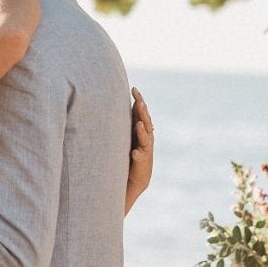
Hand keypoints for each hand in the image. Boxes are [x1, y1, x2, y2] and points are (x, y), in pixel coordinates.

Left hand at [126, 87, 153, 211]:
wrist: (134, 178)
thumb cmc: (130, 152)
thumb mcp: (128, 134)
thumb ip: (128, 120)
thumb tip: (120, 101)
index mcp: (142, 129)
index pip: (142, 112)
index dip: (139, 100)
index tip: (134, 88)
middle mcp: (146, 138)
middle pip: (146, 122)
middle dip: (143, 112)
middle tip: (140, 102)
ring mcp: (145, 150)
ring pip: (146, 139)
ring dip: (142, 131)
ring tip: (139, 124)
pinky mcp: (143, 163)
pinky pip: (140, 158)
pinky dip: (138, 154)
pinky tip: (134, 152)